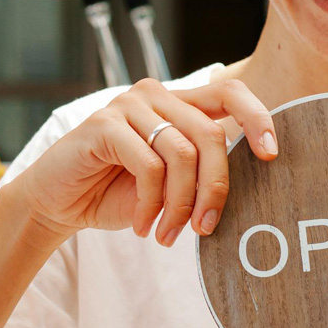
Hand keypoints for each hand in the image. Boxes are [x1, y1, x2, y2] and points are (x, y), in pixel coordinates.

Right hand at [14, 77, 277, 247]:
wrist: (56, 203)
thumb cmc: (115, 194)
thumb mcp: (169, 184)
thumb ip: (201, 170)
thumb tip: (252, 179)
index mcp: (177, 103)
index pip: (230, 93)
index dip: (257, 118)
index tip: (272, 155)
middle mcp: (155, 95)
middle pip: (211, 134)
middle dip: (215, 188)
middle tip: (205, 228)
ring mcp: (128, 105)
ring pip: (182, 154)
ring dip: (179, 205)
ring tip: (167, 235)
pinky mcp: (103, 125)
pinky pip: (149, 167)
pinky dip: (150, 204)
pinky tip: (141, 224)